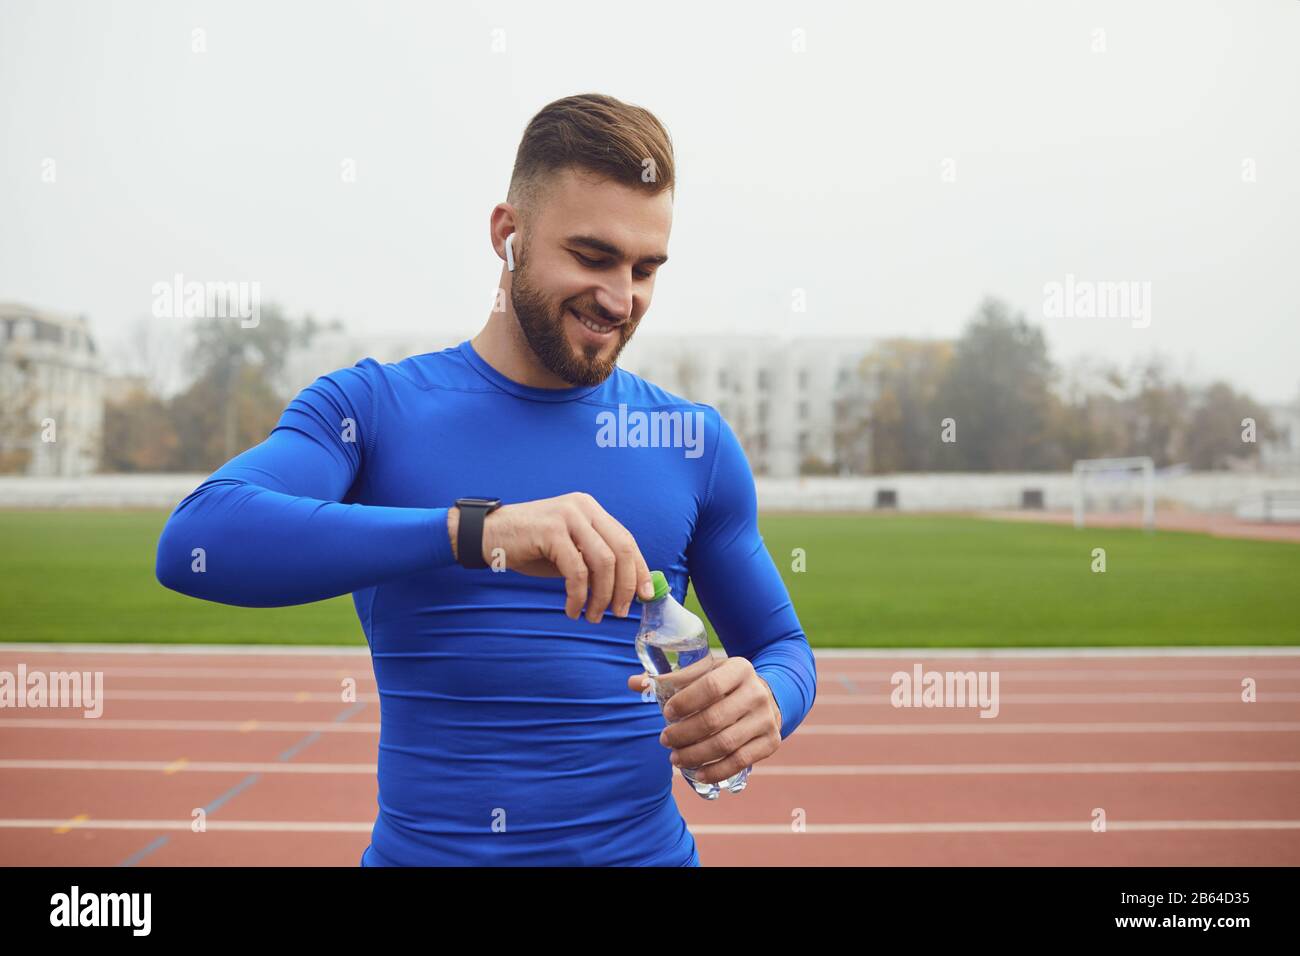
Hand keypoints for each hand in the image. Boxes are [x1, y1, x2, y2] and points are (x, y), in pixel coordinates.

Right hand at [448, 492, 653, 621]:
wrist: (487, 536)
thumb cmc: (529, 546)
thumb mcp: (568, 550)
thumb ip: (594, 560)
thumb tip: (627, 588)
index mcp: (591, 509)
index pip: (626, 540)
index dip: (639, 570)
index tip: (645, 596)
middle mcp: (583, 507)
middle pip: (620, 550)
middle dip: (625, 586)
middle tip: (618, 612)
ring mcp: (568, 516)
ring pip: (602, 562)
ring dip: (601, 596)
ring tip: (591, 616)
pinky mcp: (552, 531)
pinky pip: (577, 571)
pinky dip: (578, 596)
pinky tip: (572, 609)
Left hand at [626, 656, 782, 784]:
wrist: (767, 695)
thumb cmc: (724, 684)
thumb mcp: (704, 673)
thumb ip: (670, 678)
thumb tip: (633, 683)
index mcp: (739, 668)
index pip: (710, 686)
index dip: (685, 702)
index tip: (666, 713)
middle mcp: (757, 692)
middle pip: (714, 719)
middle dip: (684, 734)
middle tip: (665, 740)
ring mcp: (766, 719)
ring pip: (725, 744)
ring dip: (695, 755)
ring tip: (675, 758)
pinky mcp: (770, 742)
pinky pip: (740, 761)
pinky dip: (716, 771)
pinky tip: (697, 774)